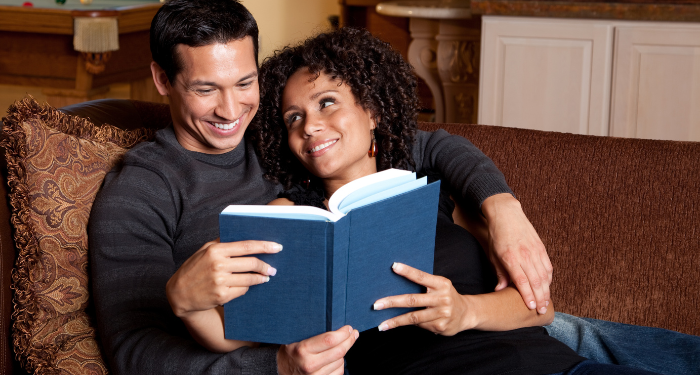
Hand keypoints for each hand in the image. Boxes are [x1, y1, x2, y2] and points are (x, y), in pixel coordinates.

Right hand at [166, 239, 281, 317]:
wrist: (179, 294)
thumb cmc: (193, 269)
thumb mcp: (204, 251)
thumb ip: (222, 243)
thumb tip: (244, 236)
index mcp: (215, 251)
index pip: (246, 246)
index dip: (264, 246)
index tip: (277, 247)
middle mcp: (218, 265)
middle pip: (251, 263)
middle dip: (266, 265)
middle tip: (273, 268)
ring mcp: (220, 282)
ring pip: (250, 278)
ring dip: (261, 278)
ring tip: (266, 277)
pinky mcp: (222, 296)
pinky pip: (242, 290)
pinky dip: (248, 287)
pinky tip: (250, 285)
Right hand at [277, 326, 358, 374]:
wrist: (278, 370)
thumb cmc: (288, 352)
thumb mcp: (296, 338)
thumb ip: (312, 332)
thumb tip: (335, 322)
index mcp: (302, 350)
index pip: (330, 340)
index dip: (343, 333)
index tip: (349, 328)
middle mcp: (309, 365)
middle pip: (339, 351)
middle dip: (349, 340)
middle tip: (353, 334)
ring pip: (341, 362)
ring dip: (343, 353)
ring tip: (339, 347)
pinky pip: (338, 372)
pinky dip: (339, 364)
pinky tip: (335, 359)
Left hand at [373, 263, 469, 335]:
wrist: (466, 313)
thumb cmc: (446, 296)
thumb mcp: (440, 286)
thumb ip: (425, 284)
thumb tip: (398, 280)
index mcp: (441, 284)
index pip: (422, 276)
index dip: (407, 271)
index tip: (393, 266)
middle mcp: (443, 298)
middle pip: (413, 300)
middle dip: (392, 302)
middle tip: (376, 304)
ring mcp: (442, 313)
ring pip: (413, 317)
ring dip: (395, 321)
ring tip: (382, 324)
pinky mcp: (440, 326)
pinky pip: (420, 325)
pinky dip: (408, 324)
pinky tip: (400, 325)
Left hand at [481, 193, 551, 314]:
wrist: (507, 214)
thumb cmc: (497, 236)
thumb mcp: (493, 255)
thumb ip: (499, 273)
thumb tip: (500, 290)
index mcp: (511, 258)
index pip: (522, 282)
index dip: (528, 296)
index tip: (531, 308)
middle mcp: (525, 256)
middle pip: (536, 282)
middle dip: (540, 299)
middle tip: (541, 311)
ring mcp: (535, 251)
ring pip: (544, 276)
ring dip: (546, 291)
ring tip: (546, 303)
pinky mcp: (541, 247)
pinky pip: (548, 266)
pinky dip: (549, 278)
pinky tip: (548, 286)